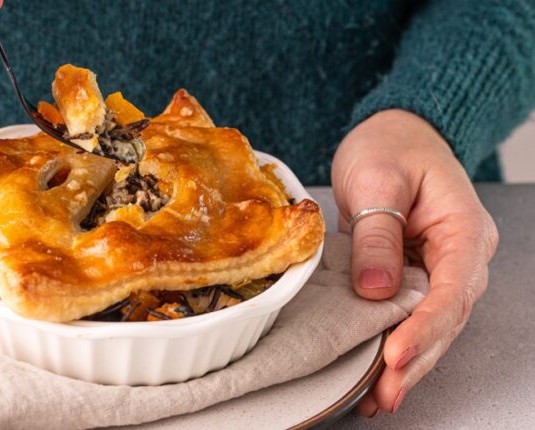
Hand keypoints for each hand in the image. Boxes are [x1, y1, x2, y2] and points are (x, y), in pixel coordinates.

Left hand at [331, 110, 498, 415]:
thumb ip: (377, 235)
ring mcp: (442, 267)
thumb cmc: (389, 147)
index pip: (452, 289)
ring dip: (409, 362)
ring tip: (381, 397)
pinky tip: (379, 371)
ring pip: (432, 324)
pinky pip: (412, 314)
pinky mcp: (417, 273)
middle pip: (446, 318)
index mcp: (463, 229)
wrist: (393, 134)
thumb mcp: (377, 181)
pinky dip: (397, 343)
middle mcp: (461, 255)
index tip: (395, 354)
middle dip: (417, 358)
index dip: (424, 327)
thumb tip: (376, 290)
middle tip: (385, 392)